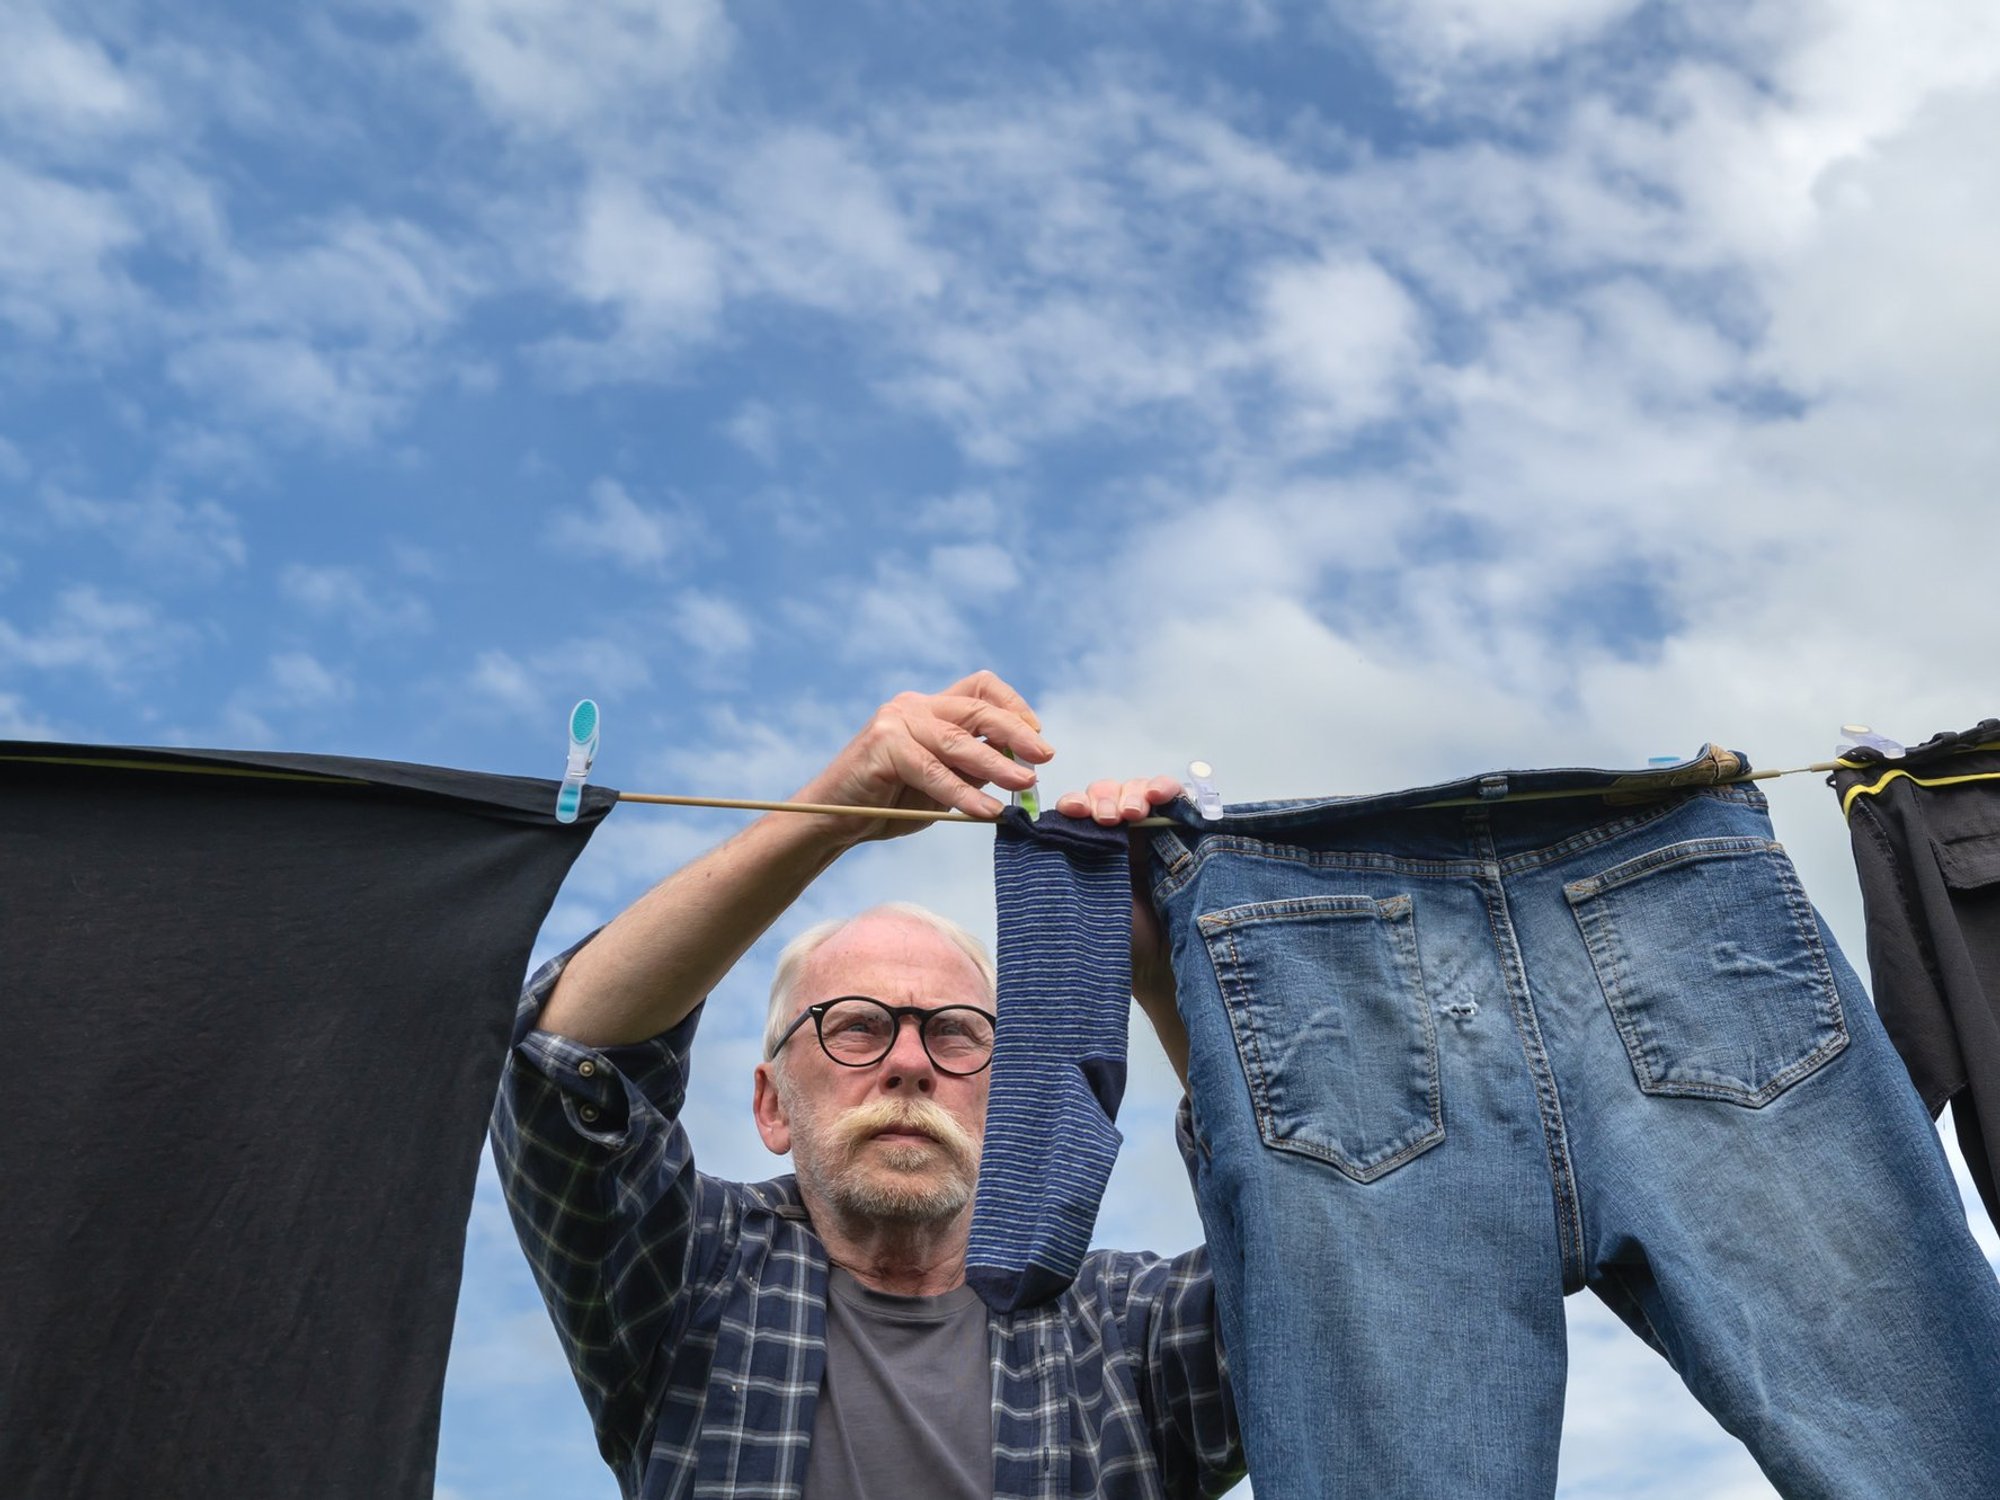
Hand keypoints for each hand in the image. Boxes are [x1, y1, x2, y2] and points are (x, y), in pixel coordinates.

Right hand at [794, 670, 1053, 844]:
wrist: (832, 820)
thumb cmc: (888, 804)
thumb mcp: (942, 784)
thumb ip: (974, 769)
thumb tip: (1022, 766)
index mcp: (929, 708)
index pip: (980, 688)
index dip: (1014, 706)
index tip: (1038, 734)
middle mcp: (913, 706)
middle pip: (976, 708)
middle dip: (1017, 732)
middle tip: (1045, 756)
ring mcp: (896, 721)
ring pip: (958, 740)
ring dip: (997, 764)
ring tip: (1024, 783)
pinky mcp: (882, 744)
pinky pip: (932, 770)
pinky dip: (962, 793)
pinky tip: (986, 812)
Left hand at [1053, 778, 1183, 1069]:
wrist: (1153, 964)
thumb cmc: (1111, 936)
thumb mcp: (1075, 902)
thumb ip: (1055, 868)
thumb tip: (1020, 835)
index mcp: (1085, 845)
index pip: (1077, 809)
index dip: (1074, 803)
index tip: (1071, 811)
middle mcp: (1114, 832)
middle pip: (1106, 793)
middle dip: (1103, 798)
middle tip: (1107, 817)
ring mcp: (1147, 829)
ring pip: (1136, 790)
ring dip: (1132, 793)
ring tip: (1133, 812)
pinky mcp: (1178, 829)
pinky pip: (1173, 798)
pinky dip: (1166, 788)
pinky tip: (1160, 795)